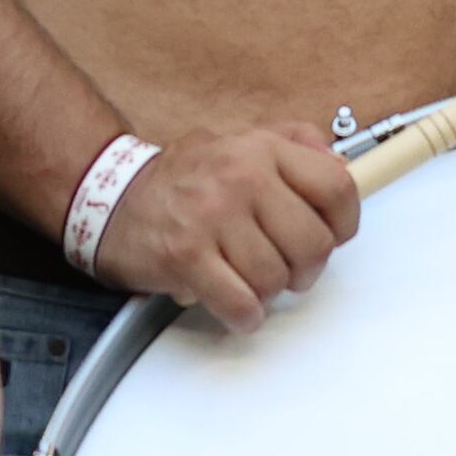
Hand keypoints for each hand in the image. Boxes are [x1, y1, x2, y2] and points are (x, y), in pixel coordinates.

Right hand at [89, 124, 356, 330]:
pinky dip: (246, 316)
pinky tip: (237, 306)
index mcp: (261, 149)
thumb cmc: (181, 178)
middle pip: (313, 243)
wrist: (110, 197)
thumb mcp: (239, 139)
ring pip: (277, 278)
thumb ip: (294, 143)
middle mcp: (241, 177)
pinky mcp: (186, 256)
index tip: (333, 236)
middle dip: (306, 269)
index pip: (337, 187)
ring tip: (251, 281)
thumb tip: (341, 165)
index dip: (344, 223)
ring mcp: (213, 217)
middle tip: (289, 270)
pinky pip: (241, 303)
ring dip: (269, 292)